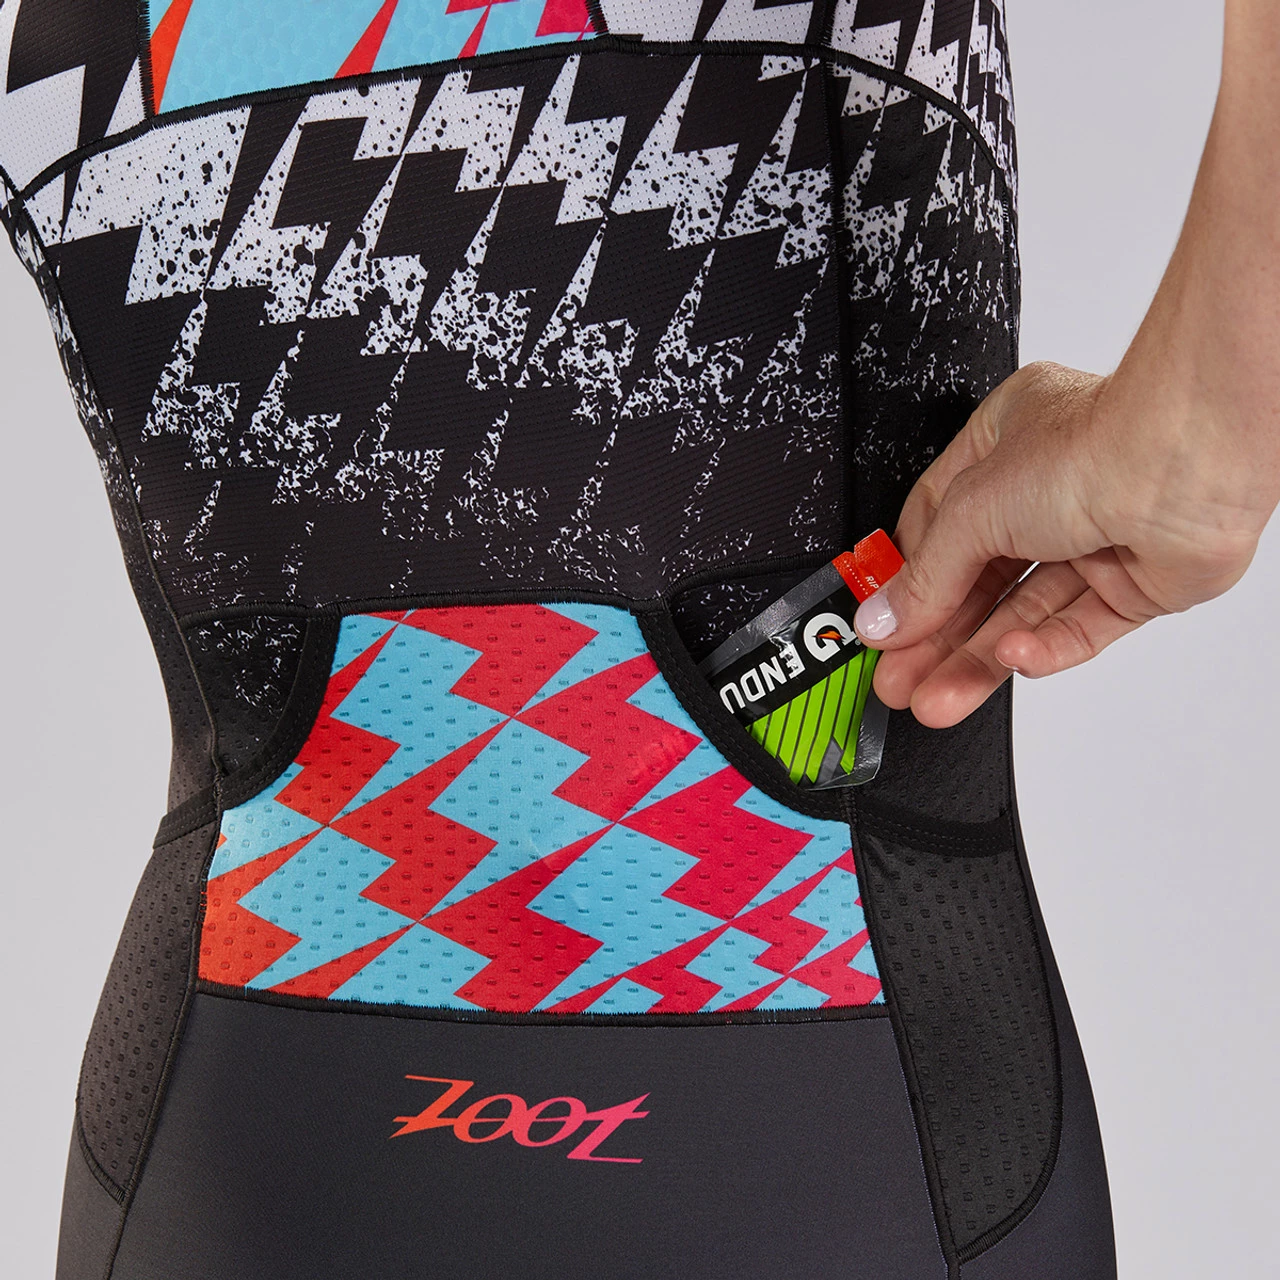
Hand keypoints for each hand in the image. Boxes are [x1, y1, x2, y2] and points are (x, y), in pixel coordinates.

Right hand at [853, 360, 1268, 726]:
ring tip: (937, 697)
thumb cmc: (1096, 445)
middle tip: (900, 677)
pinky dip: (1042, 648)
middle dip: (936, 635)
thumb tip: (884, 619)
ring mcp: (1094, 537)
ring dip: (977, 658)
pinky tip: (1011, 659)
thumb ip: (926, 575)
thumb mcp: (973, 508)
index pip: (935, 522)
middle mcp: (1049, 488)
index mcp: (1003, 445)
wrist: (1191, 466)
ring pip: (1022, 612)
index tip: (881, 621)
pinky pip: (1076, 629)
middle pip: (977, 579)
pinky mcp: (1134, 583)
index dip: (907, 577)